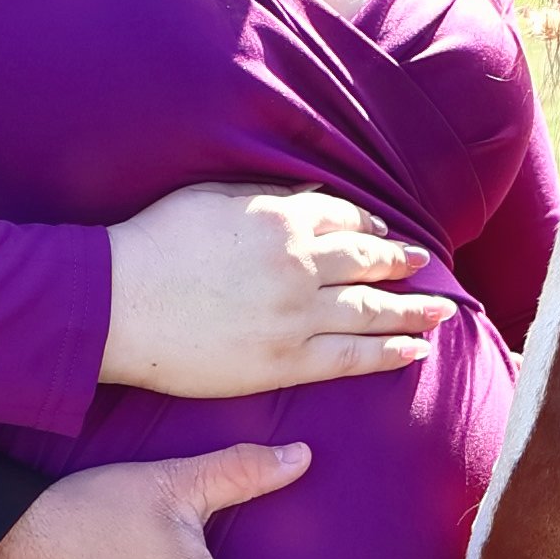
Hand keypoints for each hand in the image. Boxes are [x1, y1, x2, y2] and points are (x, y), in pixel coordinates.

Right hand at [101, 184, 452, 395]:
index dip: (369, 229)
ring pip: (371, 311)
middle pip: (367, 263)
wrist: (118, 303)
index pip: (343, 220)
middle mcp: (299, 265)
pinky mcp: (285, 362)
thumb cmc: (154, 244)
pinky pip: (352, 358)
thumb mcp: (212, 199)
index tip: (384, 235)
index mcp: (281, 219)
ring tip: (441, 312)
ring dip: (412, 310)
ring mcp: (296, 316)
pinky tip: (415, 350)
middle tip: (426, 266)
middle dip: (402, 264)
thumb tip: (308, 196)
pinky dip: (389, 352)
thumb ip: (266, 197)